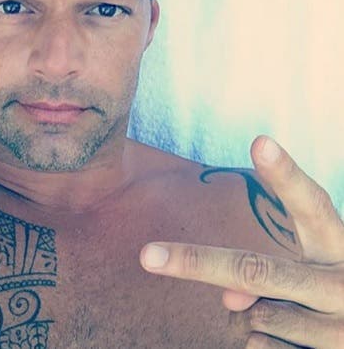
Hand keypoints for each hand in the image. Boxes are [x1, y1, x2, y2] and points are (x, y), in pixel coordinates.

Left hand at [140, 136, 343, 347]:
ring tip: (299, 317)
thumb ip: (268, 275)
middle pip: (255, 269)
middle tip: (147, 256)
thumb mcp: (311, 275)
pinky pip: (260, 347)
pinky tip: (297, 341)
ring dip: (256, 316)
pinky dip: (264, 342)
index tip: (259, 142)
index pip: (311, 204)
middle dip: (196, 263)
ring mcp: (341, 329)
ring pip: (254, 315)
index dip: (286, 175)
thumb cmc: (333, 295)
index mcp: (341, 247)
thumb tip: (229, 302)